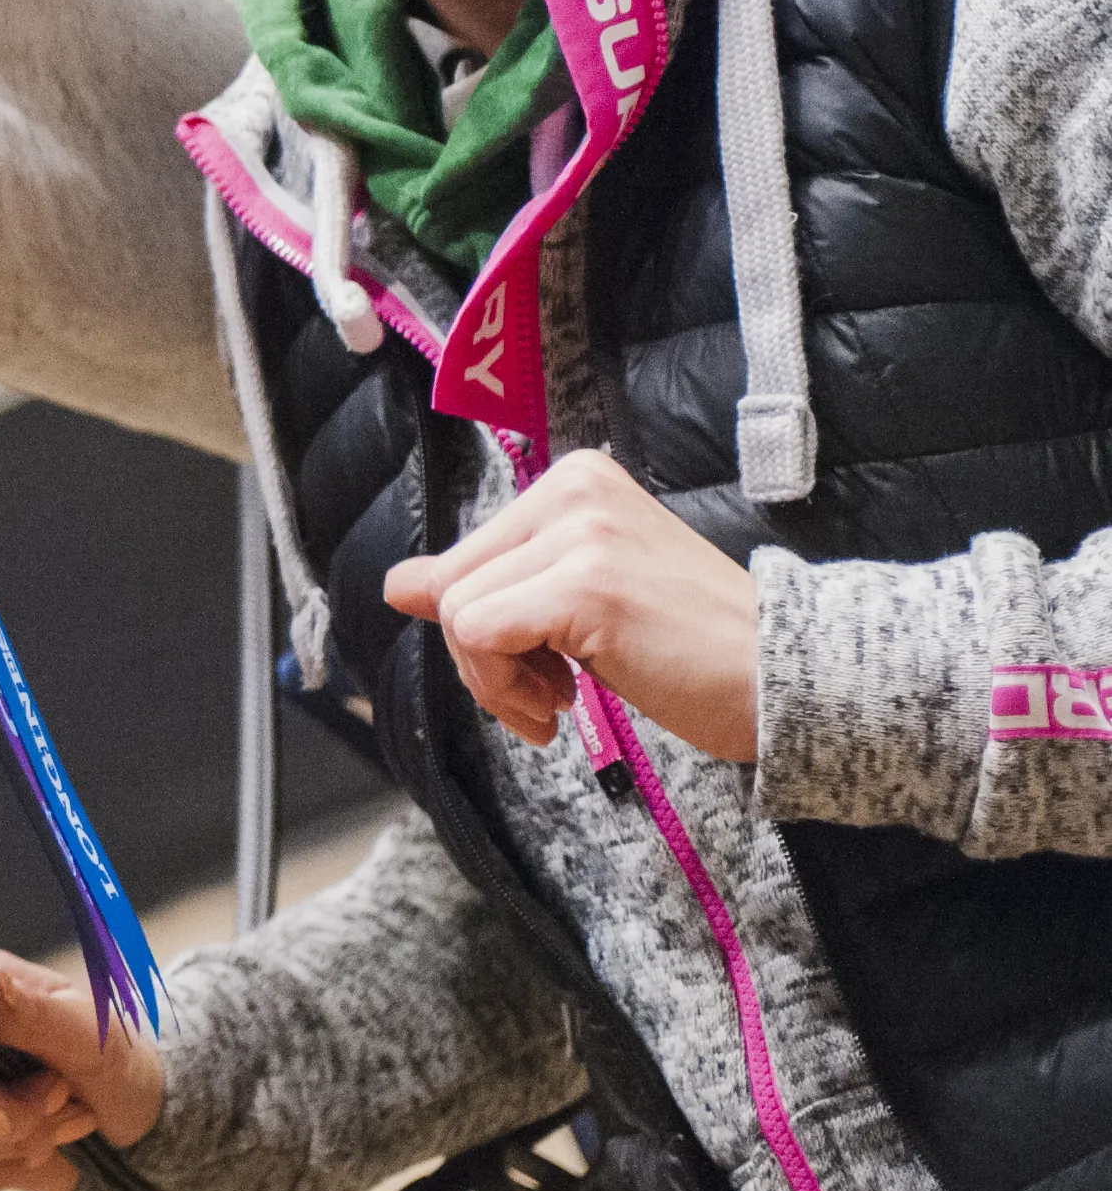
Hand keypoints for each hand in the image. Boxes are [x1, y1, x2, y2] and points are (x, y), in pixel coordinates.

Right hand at [0, 951, 162, 1190]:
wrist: (127, 1106)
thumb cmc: (109, 1055)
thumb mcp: (90, 1032)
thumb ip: (37, 1013)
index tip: (25, 1108)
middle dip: (12, 1121)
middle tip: (69, 1103)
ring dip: (17, 1149)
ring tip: (65, 1122)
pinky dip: (7, 1174)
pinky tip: (41, 1153)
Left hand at [382, 447, 756, 760]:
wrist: (791, 677)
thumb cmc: (694, 647)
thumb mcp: (579, 600)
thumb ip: (496, 583)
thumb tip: (400, 584)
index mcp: (575, 481)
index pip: (466, 556)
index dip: (481, 626)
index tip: (537, 662)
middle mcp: (574, 489)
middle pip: (453, 583)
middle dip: (482, 658)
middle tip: (547, 694)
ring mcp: (581, 534)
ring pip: (458, 612)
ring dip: (494, 681)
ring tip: (557, 702)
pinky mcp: (585, 585)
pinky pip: (479, 634)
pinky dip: (503, 687)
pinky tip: (560, 709)